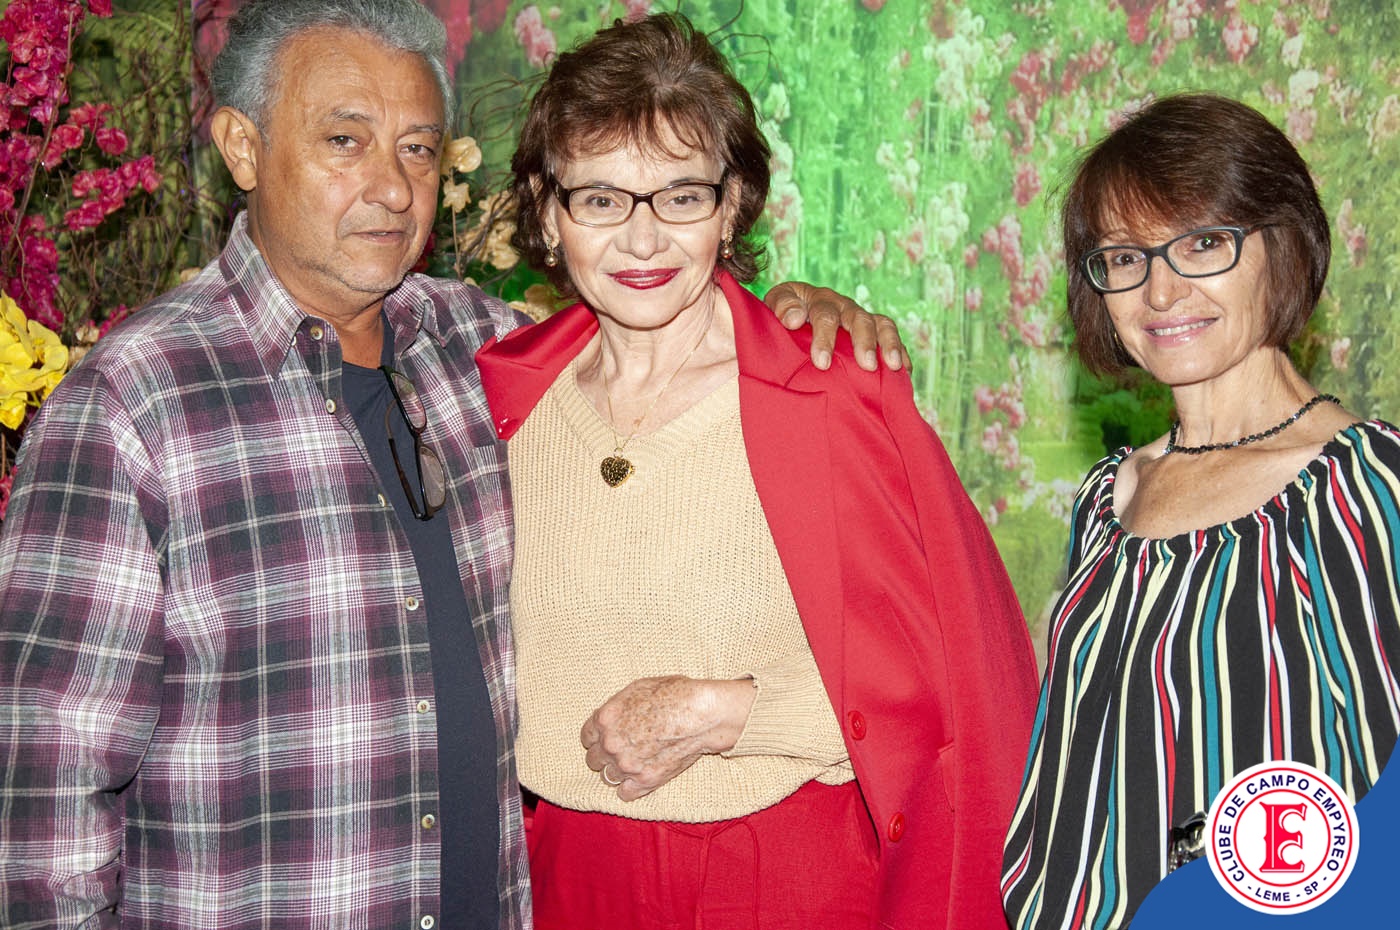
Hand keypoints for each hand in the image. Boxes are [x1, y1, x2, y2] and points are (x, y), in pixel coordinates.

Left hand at [580, 675, 755, 801]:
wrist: (702, 714)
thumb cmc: (675, 694)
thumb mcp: (638, 688)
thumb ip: (617, 707)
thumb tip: (611, 717)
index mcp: (606, 718)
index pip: (586, 736)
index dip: (598, 736)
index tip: (607, 738)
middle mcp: (611, 744)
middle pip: (593, 759)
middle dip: (605, 755)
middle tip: (622, 751)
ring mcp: (627, 765)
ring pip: (608, 777)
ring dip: (617, 771)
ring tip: (633, 763)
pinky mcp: (645, 781)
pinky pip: (624, 793)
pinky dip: (630, 788)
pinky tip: (639, 778)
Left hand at [763, 281, 909, 371]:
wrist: (792, 314)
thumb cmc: (783, 315)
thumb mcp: (774, 305)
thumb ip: (781, 307)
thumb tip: (795, 318)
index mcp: (819, 300)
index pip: (825, 315)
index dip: (825, 338)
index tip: (821, 362)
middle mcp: (843, 306)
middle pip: (859, 319)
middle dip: (864, 341)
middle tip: (866, 365)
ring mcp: (860, 318)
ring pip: (881, 324)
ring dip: (889, 344)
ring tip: (893, 366)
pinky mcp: (872, 331)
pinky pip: (891, 337)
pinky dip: (901, 351)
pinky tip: (905, 370)